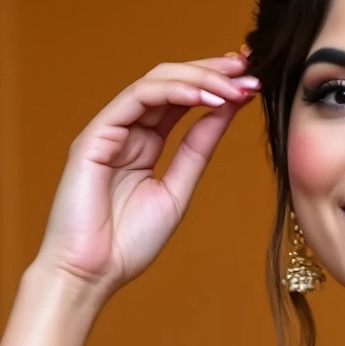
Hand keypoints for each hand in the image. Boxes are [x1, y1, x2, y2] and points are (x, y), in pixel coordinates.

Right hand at [35, 54, 257, 296]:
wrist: (92, 274)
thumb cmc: (128, 243)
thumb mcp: (177, 191)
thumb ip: (197, 149)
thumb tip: (225, 112)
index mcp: (145, 144)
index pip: (182, 100)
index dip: (216, 85)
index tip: (252, 82)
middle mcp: (127, 130)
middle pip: (171, 82)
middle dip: (212, 72)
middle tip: (249, 71)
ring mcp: (110, 129)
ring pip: (155, 83)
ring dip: (198, 79)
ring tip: (233, 87)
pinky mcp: (95, 135)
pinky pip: (136, 99)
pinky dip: (172, 92)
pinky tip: (204, 97)